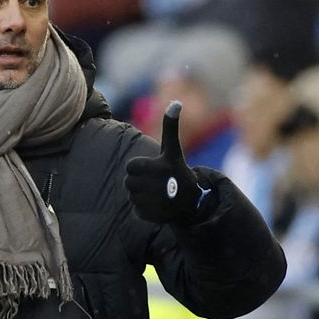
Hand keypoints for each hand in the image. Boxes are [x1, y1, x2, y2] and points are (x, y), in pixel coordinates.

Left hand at [124, 101, 211, 224]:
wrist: (190, 202)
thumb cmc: (176, 171)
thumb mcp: (172, 149)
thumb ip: (170, 127)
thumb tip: (176, 102)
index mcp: (161, 166)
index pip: (130, 167)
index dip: (137, 168)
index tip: (152, 169)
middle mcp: (160, 184)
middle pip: (127, 182)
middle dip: (137, 182)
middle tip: (154, 183)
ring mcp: (156, 201)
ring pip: (130, 196)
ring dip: (139, 195)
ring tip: (156, 194)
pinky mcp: (153, 216)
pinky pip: (135, 210)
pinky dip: (142, 209)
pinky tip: (156, 206)